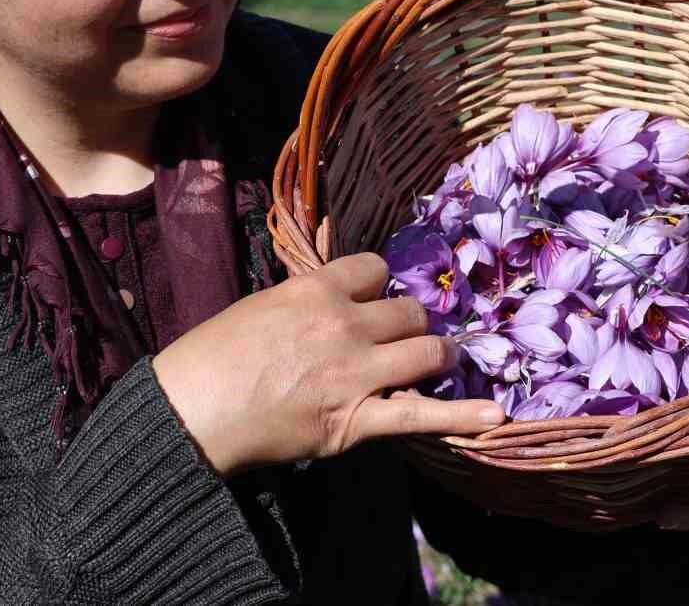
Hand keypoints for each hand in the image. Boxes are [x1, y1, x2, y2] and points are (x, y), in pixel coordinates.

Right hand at [152, 252, 506, 476]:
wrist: (192, 411)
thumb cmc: (210, 359)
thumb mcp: (258, 307)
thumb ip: (302, 301)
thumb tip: (329, 301)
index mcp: (313, 290)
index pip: (373, 269)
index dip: (378, 286)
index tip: (374, 300)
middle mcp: (342, 323)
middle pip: (407, 312)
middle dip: (410, 325)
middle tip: (403, 340)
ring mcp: (355, 372)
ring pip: (425, 352)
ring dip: (437, 356)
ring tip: (440, 362)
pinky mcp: (358, 420)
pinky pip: (422, 414)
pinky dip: (463, 416)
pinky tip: (496, 415)